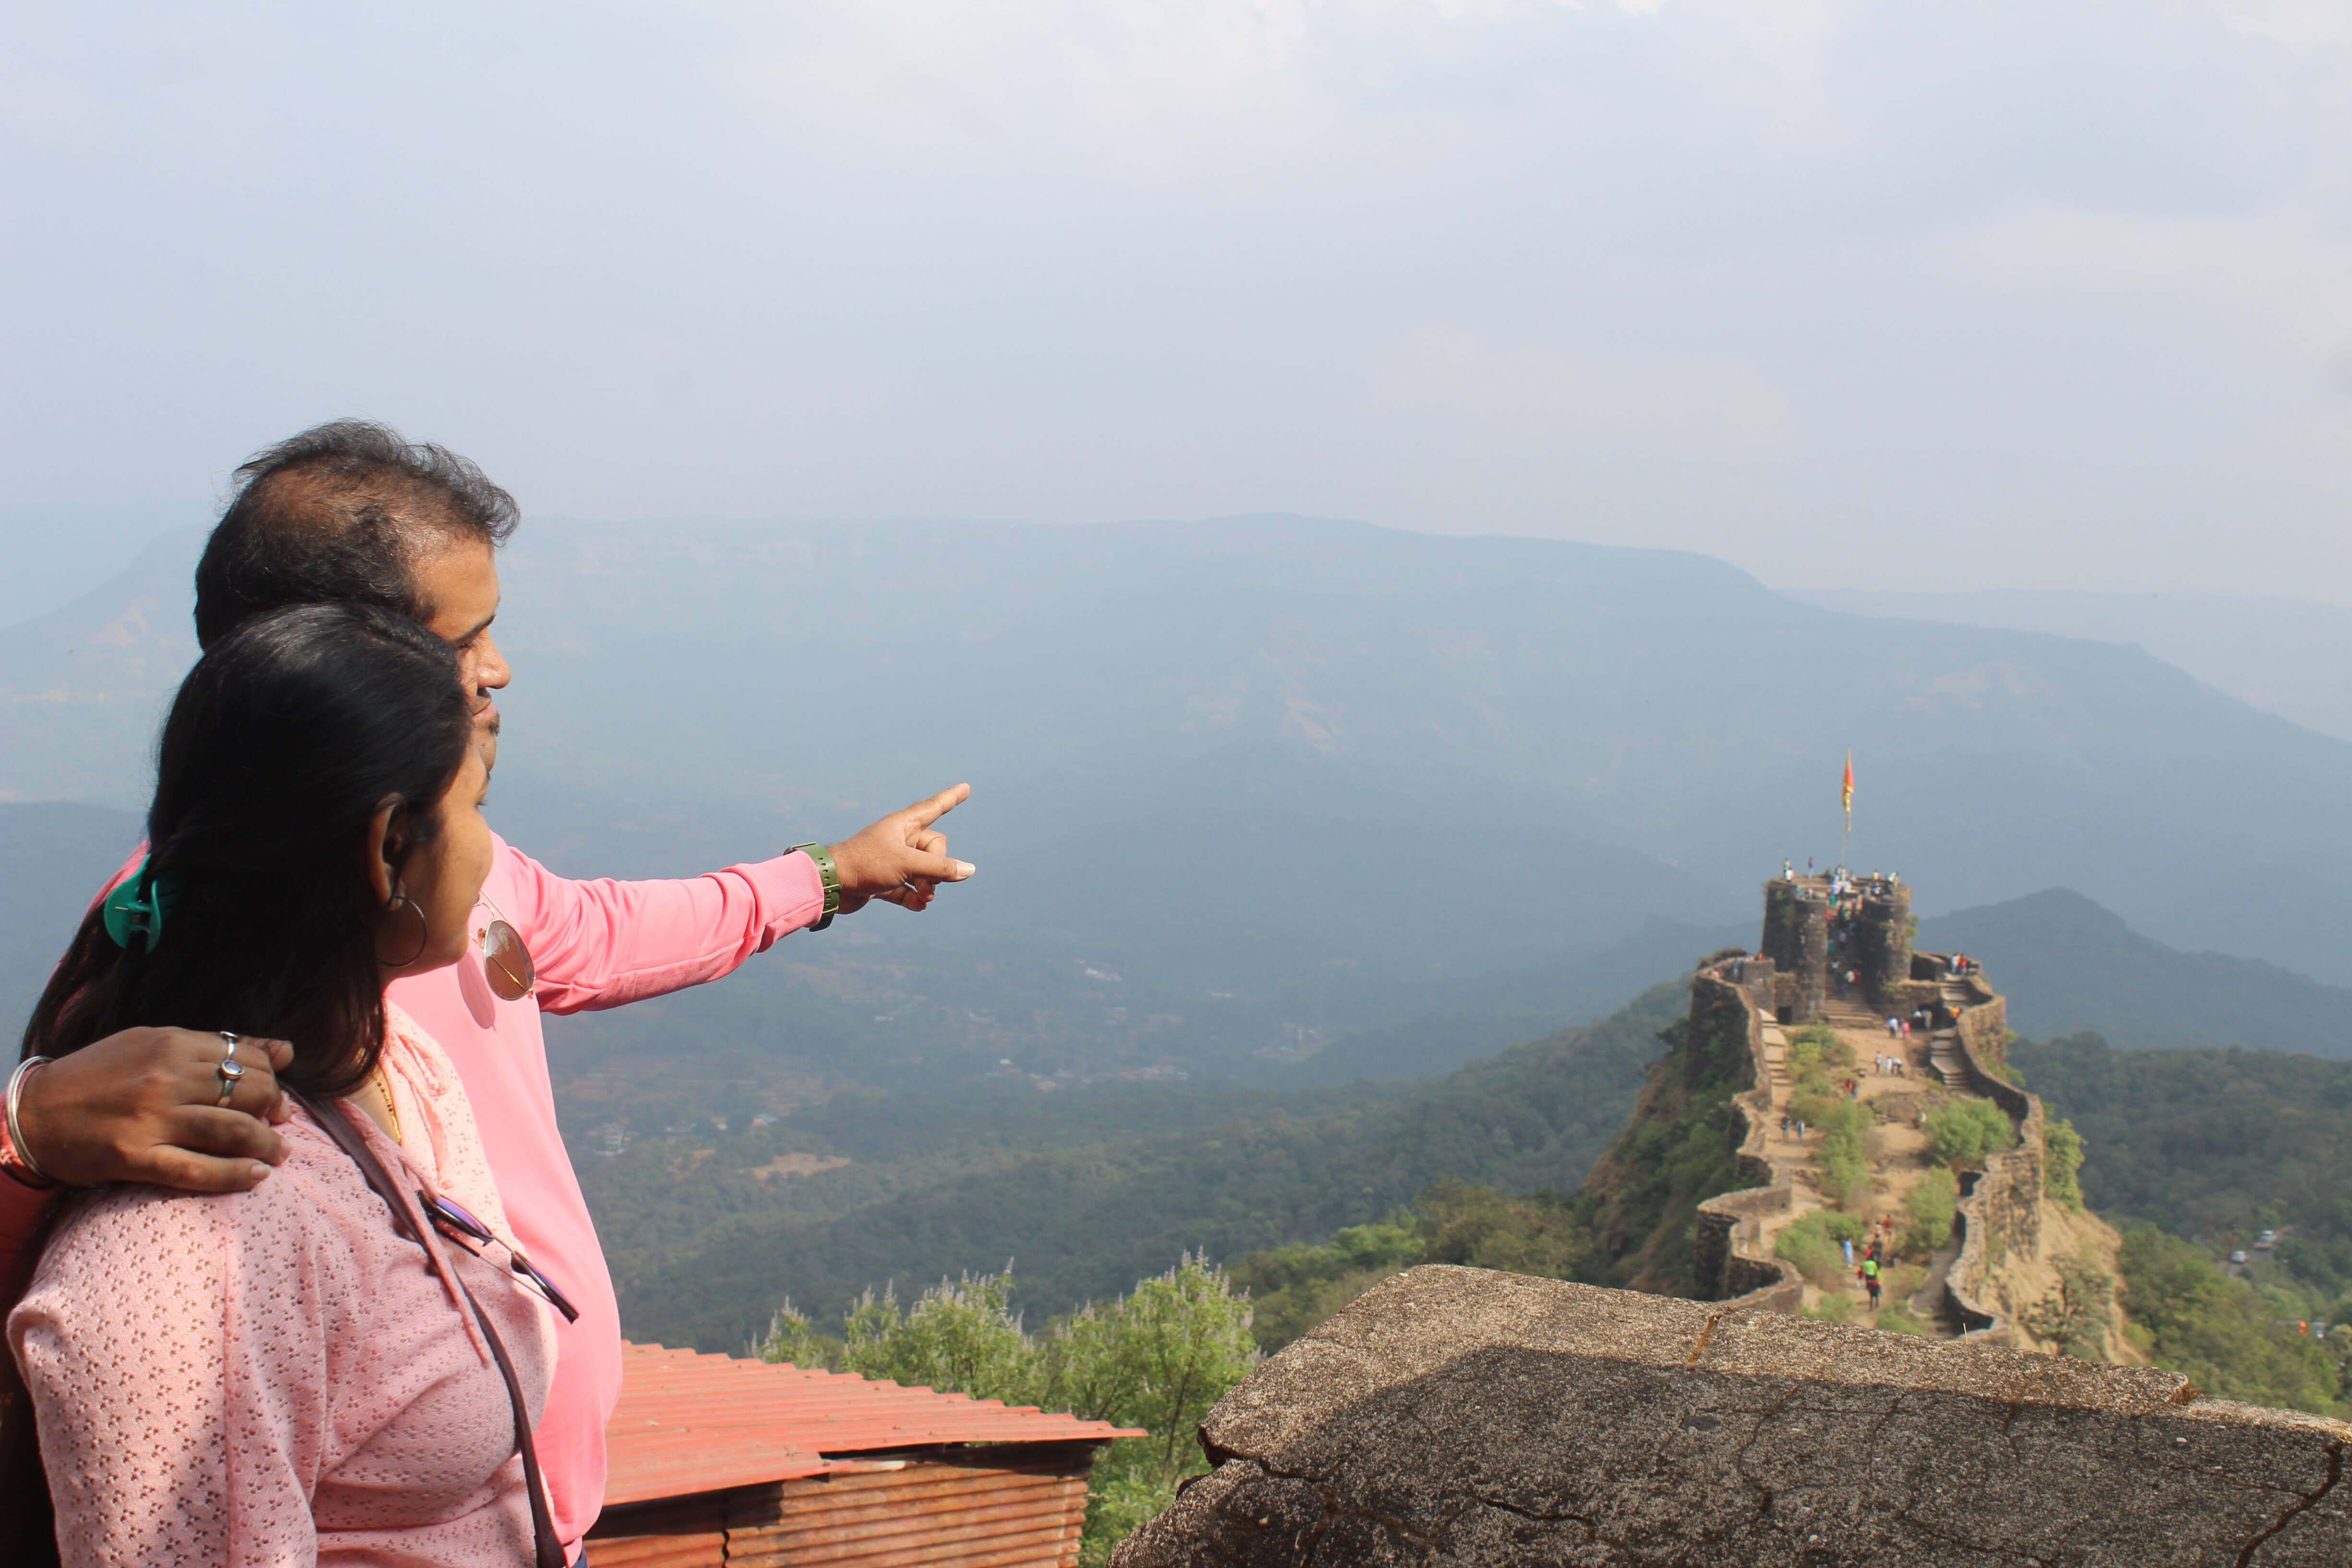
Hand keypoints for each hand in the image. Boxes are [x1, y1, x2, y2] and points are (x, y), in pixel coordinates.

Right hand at [18, 1029, 292, 1191]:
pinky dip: (235, 1175)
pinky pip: (198, 1169)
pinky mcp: (135, 1157)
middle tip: (280, 1126)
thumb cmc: (98, 1077)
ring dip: (267, 1145)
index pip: (247, 1059)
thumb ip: (217, 1046)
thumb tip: (286, 1050)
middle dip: (275, 1111)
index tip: (276, 1098)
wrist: (33, 1113)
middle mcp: (165, 1078)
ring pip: (232, 1130)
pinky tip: (257, 1177)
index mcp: (171, 1044)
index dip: (272, 1079)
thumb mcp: (153, 1045)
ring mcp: (150, 1118)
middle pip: (247, 1093)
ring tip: (278, 1154)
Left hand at [826, 783, 976, 914]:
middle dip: (936, 868)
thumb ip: (940, 868)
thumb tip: (969, 870)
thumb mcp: (907, 864)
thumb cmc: (867, 864)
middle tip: (926, 882)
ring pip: (923, 870)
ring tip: (924, 897)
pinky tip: (918, 906)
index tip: (966, 788)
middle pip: (934, 849)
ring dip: (927, 886)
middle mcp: (899, 839)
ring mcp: (891, 860)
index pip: (934, 807)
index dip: (951, 798)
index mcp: (903, 824)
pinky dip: (914, 897)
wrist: (832, 884)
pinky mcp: (884, 880)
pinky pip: (908, 888)